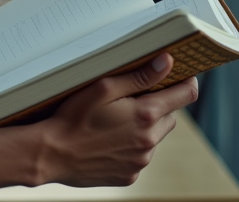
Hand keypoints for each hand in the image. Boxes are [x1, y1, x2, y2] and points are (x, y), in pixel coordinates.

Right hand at [35, 53, 198, 187]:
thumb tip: (167, 62)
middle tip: (131, 100)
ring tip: (114, 123)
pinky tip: (109, 141)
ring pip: (155, 138)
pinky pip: (140, 156)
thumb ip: (139, 76)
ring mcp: (140, 161)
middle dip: (158, 107)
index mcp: (146, 115)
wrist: (51, 154)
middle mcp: (148, 141)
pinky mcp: (129, 176)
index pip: (186, 95)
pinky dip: (131, 148)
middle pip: (170, 117)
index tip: (182, 77)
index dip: (187, 82)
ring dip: (144, 129)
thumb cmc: (73, 117)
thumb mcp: (103, 88)